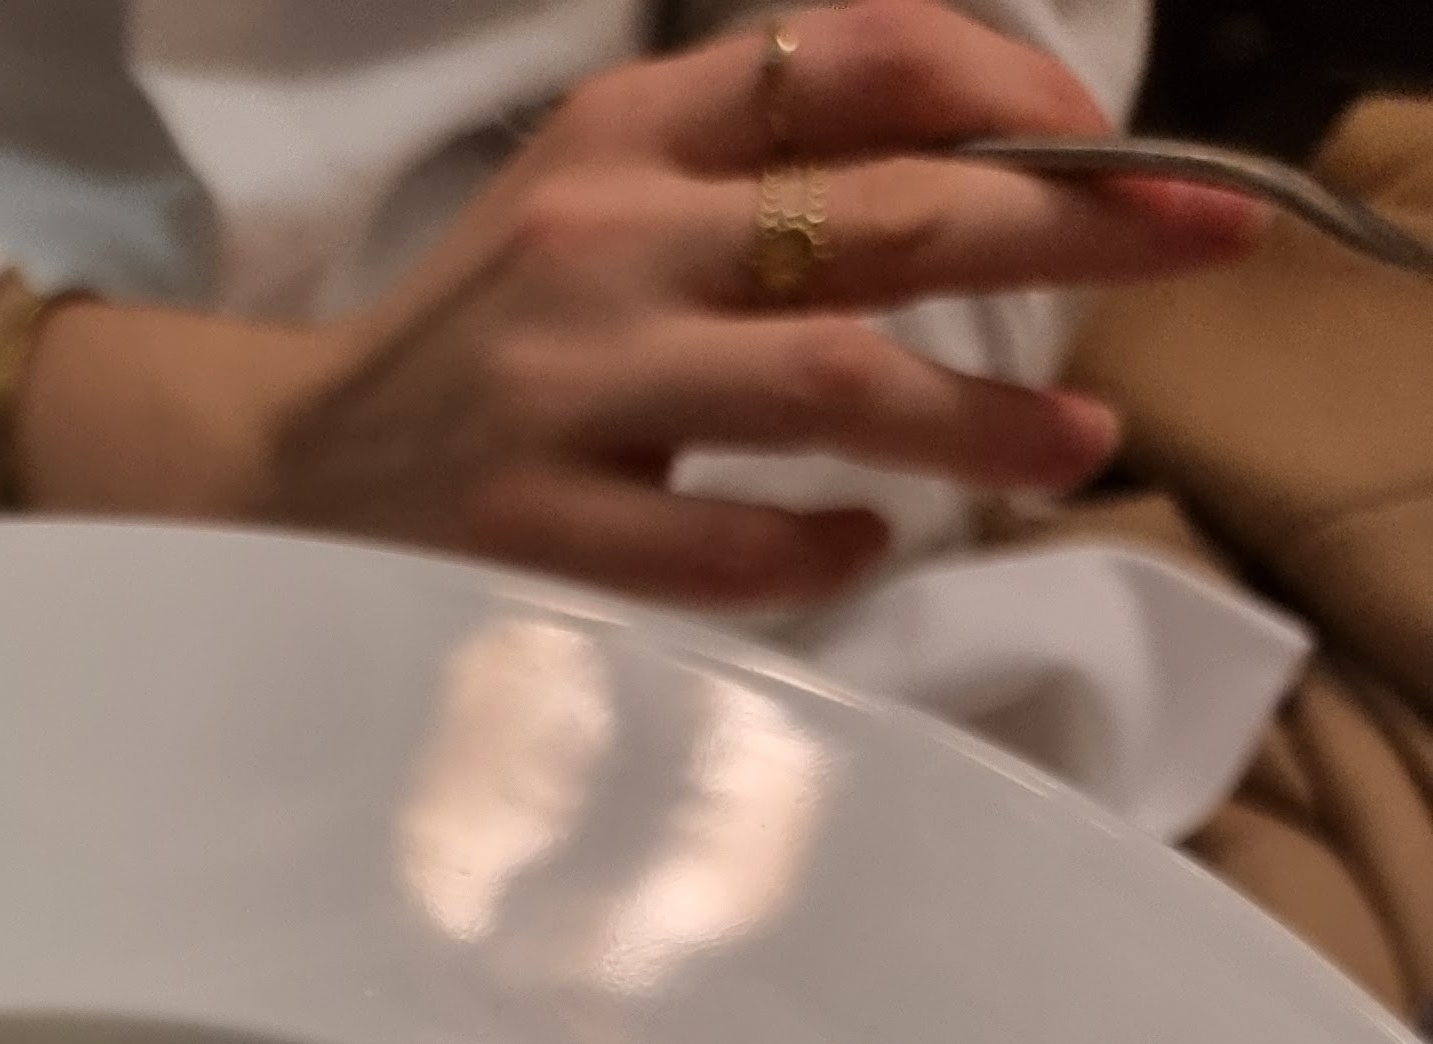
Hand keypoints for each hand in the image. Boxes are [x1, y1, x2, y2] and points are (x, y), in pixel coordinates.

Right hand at [0, 0, 1266, 609]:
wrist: (276, 477)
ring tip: (1078, 442)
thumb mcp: (601, 208)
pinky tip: (863, 549)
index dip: (1010, 83)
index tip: (1110, 138)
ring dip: (977, 414)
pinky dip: (823, 550)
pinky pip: (722, 543)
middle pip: (885, 213)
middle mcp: (602, 234)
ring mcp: (565, 388)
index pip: (853, 58)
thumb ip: (756, 182)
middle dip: (1067, 223)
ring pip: (828, 380)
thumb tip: (989, 192)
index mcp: (624, 129)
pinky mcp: (528, 527)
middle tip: (1201, 242)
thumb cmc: (484, 352)